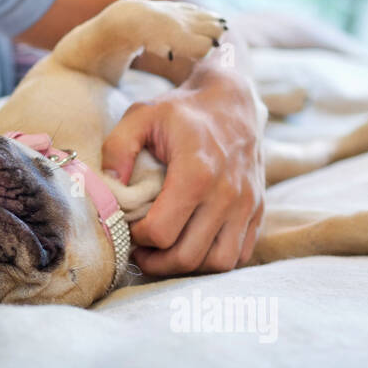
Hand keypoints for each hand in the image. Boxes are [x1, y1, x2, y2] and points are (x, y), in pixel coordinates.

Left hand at [101, 68, 264, 274]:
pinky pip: (240, 254)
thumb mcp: (140, 116)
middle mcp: (227, 193)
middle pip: (188, 255)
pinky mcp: (258, 209)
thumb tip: (108, 189)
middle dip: (157, 262)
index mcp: (196, 172)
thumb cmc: (182, 111)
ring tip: (167, 252)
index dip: (137, 238)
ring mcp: (247, 204)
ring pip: (217, 263)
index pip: (162, 232)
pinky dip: (215, 259)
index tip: (129, 227)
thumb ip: (117, 150)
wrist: (232, 100)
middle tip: (141, 251)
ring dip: (188, 267)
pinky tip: (194, 244)